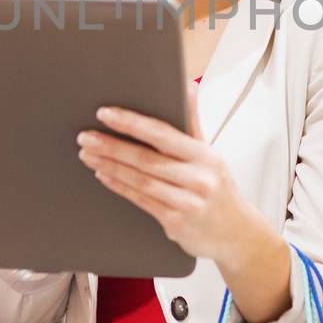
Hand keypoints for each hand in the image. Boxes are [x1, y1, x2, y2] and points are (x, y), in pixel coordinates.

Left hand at [77, 81, 261, 266]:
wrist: (236, 234)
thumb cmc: (218, 189)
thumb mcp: (210, 154)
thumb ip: (192, 122)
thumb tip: (187, 87)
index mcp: (205, 156)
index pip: (162, 133)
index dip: (131, 123)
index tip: (106, 114)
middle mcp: (198, 178)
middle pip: (146, 158)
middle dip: (111, 146)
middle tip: (86, 137)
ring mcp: (188, 202)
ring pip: (140, 180)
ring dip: (110, 166)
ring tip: (88, 154)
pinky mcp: (176, 223)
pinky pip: (141, 201)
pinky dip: (119, 187)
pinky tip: (104, 176)